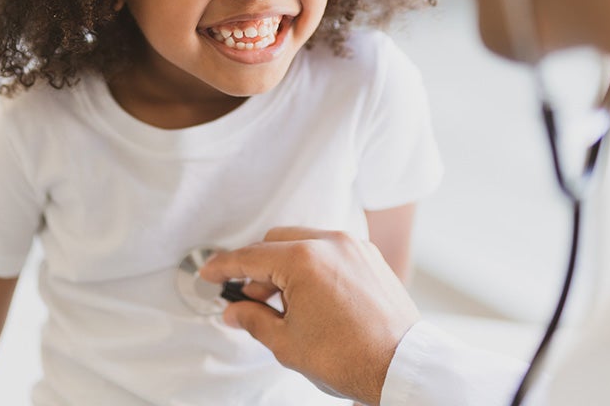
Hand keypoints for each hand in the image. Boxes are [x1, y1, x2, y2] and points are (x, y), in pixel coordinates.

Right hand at [198, 227, 420, 405]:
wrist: (400, 367)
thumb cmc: (350, 357)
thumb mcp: (287, 343)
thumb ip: (253, 319)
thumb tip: (234, 311)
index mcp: (304, 261)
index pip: (250, 257)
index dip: (224, 267)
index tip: (210, 273)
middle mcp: (330, 244)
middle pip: (276, 242)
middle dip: (257, 267)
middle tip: (248, 297)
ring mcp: (353, 248)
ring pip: (304, 242)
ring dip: (285, 265)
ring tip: (282, 303)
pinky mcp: (370, 258)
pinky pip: (330, 250)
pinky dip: (313, 265)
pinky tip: (310, 296)